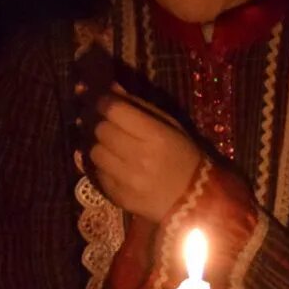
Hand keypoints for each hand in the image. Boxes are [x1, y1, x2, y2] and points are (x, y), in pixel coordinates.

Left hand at [88, 95, 203, 221]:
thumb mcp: (169, 126)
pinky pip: (98, 174)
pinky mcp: (118, 197)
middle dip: (103, 125)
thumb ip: (139, 106)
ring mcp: (127, 180)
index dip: (105, 103)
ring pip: (95, 152)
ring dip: (101, 147)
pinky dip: (103, 167)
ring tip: (113, 148)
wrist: (193, 200)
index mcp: (155, 136)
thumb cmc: (183, 156)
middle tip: (112, 127)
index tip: (104, 102)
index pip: (115, 111)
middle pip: (101, 130)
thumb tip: (110, 88)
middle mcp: (138, 157)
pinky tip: (117, 167)